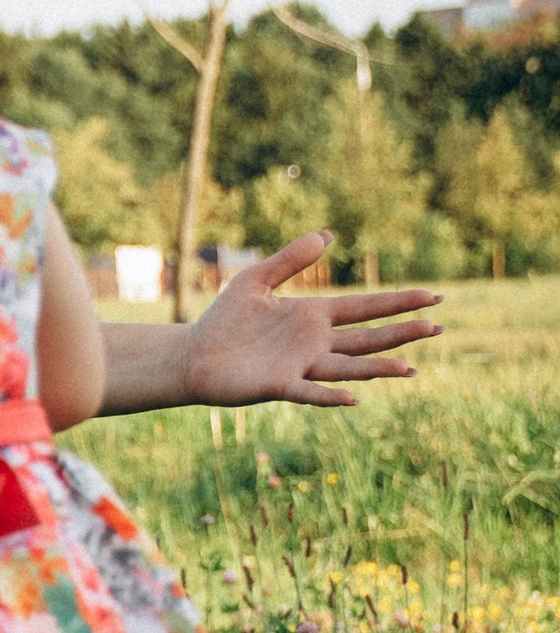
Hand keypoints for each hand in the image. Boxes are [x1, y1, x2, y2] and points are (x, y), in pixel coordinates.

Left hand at [180, 234, 440, 410]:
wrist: (192, 354)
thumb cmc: (224, 319)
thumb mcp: (257, 280)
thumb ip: (291, 258)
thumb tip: (327, 235)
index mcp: (313, 316)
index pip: (365, 308)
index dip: (399, 303)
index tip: (433, 297)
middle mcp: (314, 343)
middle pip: (367, 338)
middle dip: (402, 332)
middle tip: (439, 327)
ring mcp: (300, 366)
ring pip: (347, 367)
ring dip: (378, 368)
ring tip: (410, 367)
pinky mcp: (278, 384)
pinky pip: (309, 392)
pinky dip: (329, 395)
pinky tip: (354, 397)